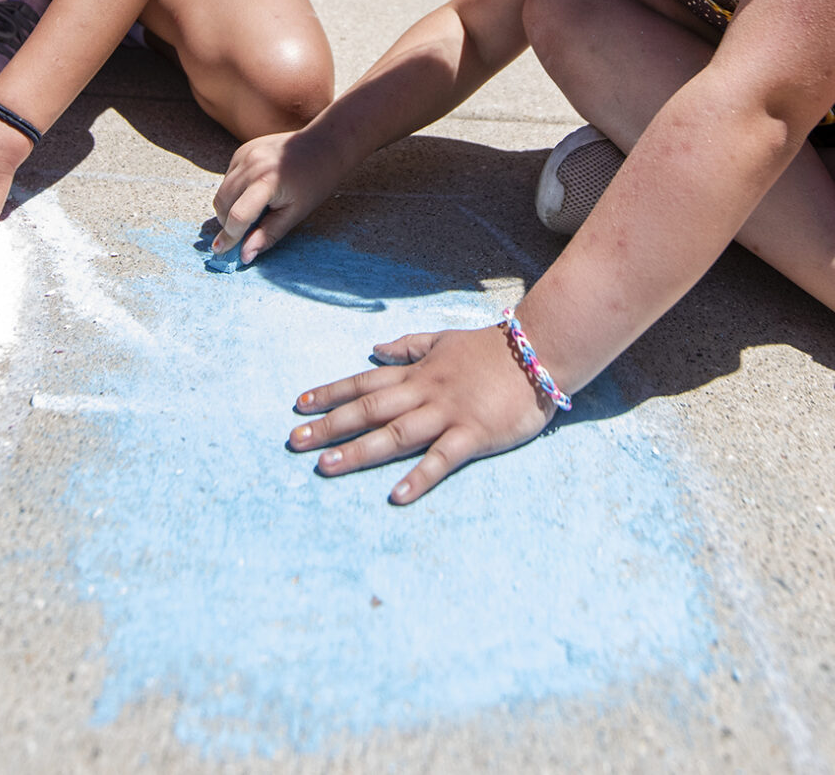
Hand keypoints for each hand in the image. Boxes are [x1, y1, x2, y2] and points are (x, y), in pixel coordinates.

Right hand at [204, 131, 340, 264]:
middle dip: (227, 224)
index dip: (229, 238)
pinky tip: (254, 193)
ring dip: (228, 209)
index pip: (237, 216)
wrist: (322, 146)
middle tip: (243, 234)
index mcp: (267, 180)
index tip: (222, 253)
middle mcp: (250, 164)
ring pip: (221, 192)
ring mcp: (244, 154)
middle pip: (223, 204)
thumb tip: (244, 256)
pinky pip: (227, 179)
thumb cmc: (314, 183)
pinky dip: (233, 192)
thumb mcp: (295, 214)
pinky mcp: (242, 151)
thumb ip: (268, 235)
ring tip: (253, 213)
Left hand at [287, 324, 555, 503]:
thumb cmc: (491, 348)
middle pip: (369, 410)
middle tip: (294, 441)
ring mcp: (447, 413)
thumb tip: (373, 350)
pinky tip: (397, 495)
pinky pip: (442, 458)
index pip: (363, 383)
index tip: (298, 406)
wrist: (540, 350)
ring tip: (326, 467)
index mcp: (416, 373)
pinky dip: (419, 476)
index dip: (330, 394)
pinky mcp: (474, 434)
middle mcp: (424, 392)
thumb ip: (408, 347)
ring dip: (360, 450)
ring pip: (396, 434)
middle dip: (330, 426)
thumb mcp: (443, 339)